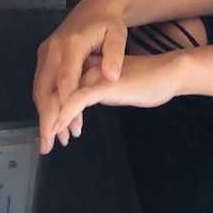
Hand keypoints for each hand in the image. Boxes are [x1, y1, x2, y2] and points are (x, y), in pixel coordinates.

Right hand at [33, 0, 128, 152]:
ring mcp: (46, 52)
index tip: (64, 129)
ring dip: (45, 114)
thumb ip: (115, 56)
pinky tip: (54, 120)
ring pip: (40, 89)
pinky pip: (41, 84)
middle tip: (49, 145)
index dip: (63, 106)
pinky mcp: (45, 56)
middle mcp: (53, 49)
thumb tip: (110, 77)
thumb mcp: (118, 36)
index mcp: (71, 45)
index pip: (65, 81)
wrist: (95, 6)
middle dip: (46, 119)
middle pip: (45, 89)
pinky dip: (46, 104)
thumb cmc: (109, 24)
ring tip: (54, 139)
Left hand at [48, 52, 186, 144]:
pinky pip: (77, 100)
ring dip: (52, 122)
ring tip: (49, 141)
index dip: (50, 111)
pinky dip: (66, 115)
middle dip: (46, 120)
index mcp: (86, 68)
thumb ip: (97, 94)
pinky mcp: (103, 85)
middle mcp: (85, 69)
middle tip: (45, 143)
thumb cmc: (146, 82)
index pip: (59, 89)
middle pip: (54, 94)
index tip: (50, 132)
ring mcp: (93, 76)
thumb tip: (82, 106)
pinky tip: (60, 128)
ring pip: (62, 98)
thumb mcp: (113, 89)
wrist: (167, 74)